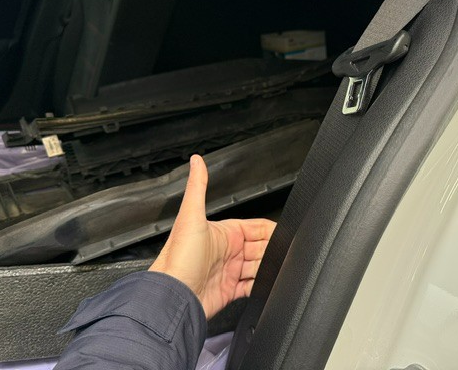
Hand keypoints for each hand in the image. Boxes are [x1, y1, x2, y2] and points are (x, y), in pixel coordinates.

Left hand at [149, 155, 275, 318]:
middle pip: (260, 247)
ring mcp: (229, 272)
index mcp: (224, 233)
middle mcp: (227, 252)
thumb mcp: (190, 216)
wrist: (172, 296)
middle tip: (283, 253)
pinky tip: (266, 284)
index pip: (256, 227)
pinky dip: (261, 286)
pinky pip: (251, 287)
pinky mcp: (229, 291)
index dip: (271, 230)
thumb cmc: (178, 258)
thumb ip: (198, 186)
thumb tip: (196, 160)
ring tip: (278, 268)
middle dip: (272, 250)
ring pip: (258, 267)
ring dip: (268, 268)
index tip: (284, 233)